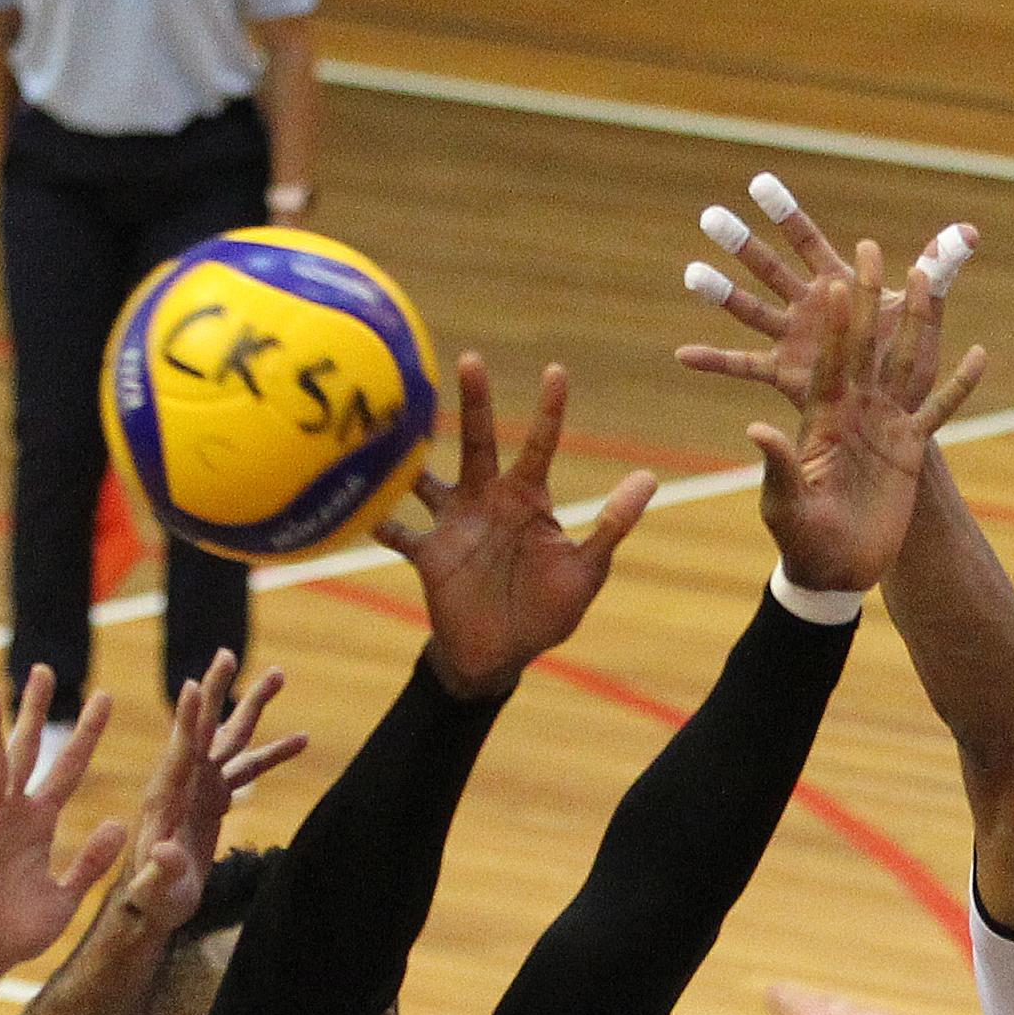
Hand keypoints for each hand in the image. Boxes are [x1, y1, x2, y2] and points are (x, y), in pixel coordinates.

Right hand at [0, 669, 126, 986]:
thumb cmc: (18, 931)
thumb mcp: (67, 895)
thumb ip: (91, 861)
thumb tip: (118, 824)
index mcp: (40, 823)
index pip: (69, 769)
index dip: (86, 736)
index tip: (105, 698)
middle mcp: (13, 815)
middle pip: (28, 752)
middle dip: (35, 712)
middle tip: (43, 669)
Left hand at [112, 652, 307, 935]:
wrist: (155, 903)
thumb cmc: (154, 900)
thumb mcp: (157, 891)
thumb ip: (161, 870)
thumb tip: (164, 851)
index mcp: (166, 795)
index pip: (179, 752)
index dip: (187, 721)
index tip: (193, 685)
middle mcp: (182, 780)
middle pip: (204, 728)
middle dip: (217, 691)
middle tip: (227, 653)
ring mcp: (200, 784)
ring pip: (231, 737)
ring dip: (253, 706)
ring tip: (279, 673)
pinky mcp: (215, 795)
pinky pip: (248, 767)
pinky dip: (273, 752)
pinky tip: (302, 738)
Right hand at [374, 355, 658, 698]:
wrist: (501, 655)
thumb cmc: (544, 610)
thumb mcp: (586, 570)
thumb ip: (612, 525)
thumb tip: (648, 479)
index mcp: (527, 498)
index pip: (539, 445)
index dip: (549, 410)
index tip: (556, 371)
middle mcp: (486, 499)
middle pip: (477, 441)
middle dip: (475, 402)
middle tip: (471, 359)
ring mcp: (453, 524)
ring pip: (429, 477)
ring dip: (413, 455)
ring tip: (396, 423)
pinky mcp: (428, 556)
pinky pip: (400, 535)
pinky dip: (381, 524)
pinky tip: (364, 513)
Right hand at [677, 169, 982, 423]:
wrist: (896, 410)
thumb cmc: (909, 359)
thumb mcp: (925, 316)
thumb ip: (939, 272)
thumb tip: (966, 232)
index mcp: (839, 286)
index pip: (808, 241)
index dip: (785, 212)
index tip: (758, 182)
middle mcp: (809, 308)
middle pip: (770, 268)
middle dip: (742, 243)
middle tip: (709, 216)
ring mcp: (793, 341)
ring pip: (751, 311)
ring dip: (721, 293)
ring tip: (691, 273)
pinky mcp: (785, 376)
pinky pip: (744, 367)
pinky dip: (714, 360)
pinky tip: (683, 354)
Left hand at [679, 211, 986, 591]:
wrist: (832, 572)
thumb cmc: (799, 540)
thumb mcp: (784, 504)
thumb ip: (777, 465)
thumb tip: (757, 427)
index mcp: (820, 418)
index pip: (827, 361)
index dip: (831, 324)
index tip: (835, 281)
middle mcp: (853, 411)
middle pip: (866, 345)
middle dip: (870, 299)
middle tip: (874, 250)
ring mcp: (883, 425)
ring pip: (907, 364)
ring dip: (918, 323)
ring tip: (928, 278)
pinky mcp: (910, 449)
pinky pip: (941, 411)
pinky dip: (961, 386)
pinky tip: (980, 355)